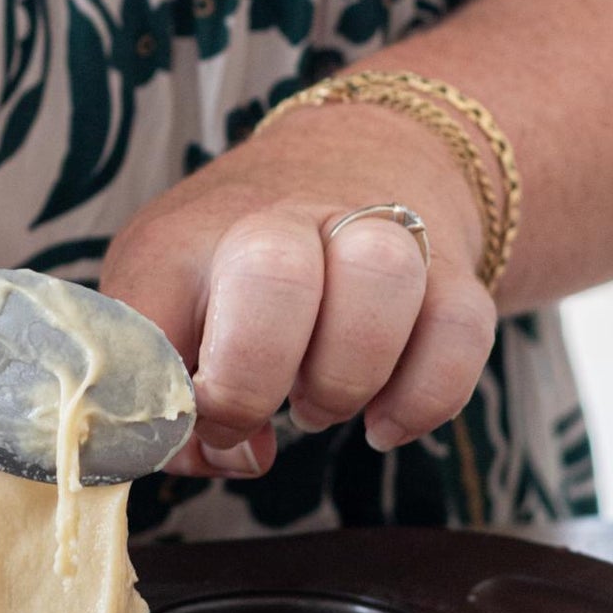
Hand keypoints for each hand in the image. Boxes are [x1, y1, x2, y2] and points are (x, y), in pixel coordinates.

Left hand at [99, 99, 495, 474]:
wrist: (344, 159)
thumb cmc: (228, 265)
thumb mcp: (160, 304)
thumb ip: (162, 392)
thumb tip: (224, 454)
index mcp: (184, 239)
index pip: (150, 318)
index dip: (168, 403)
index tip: (189, 427)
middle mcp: (279, 220)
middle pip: (272, 269)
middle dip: (256, 374)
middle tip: (253, 414)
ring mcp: (371, 234)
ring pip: (381, 274)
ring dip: (347, 374)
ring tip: (319, 406)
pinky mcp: (448, 270)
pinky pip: (461, 328)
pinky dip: (425, 397)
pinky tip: (384, 422)